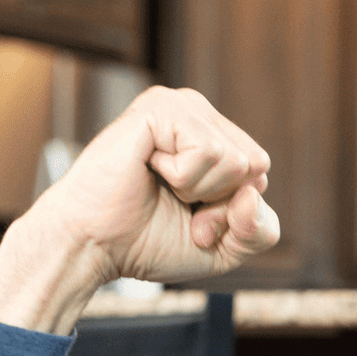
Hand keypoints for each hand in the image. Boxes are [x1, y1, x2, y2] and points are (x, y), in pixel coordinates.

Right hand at [0, 87, 279, 333]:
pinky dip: (183, 178)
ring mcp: (180, 106)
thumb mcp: (226, 249)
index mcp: (215, 138)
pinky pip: (209, 152)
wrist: (94, 244)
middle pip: (255, 166)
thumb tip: (256, 190)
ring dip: (198, 191)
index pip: (260, 177)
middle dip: (220, 203)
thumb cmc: (149, 242)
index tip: (192, 221)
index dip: (233, 214)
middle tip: (175, 206)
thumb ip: (262, 230)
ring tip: (160, 187)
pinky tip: (148, 168)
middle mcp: (200, 115)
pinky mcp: (161, 107)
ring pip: (236, 160)